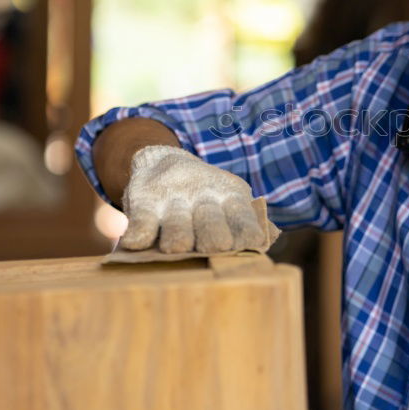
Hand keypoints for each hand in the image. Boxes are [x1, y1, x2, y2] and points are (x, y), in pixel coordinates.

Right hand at [118, 145, 271, 253]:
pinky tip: (136, 244)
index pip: (243, 217)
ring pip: (176, 226)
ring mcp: (172, 199)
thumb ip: (249, 219)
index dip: (246, 232)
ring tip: (176, 249)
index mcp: (230, 197)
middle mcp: (203, 196)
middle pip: (210, 224)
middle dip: (213, 237)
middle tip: (214, 248)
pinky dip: (139, 234)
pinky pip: (141, 222)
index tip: (250, 245)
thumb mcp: (230, 198)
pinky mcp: (143, 200)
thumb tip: (272, 236)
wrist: (161, 160)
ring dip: (176, 238)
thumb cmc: (204, 194)